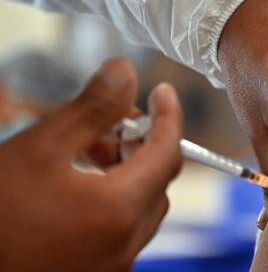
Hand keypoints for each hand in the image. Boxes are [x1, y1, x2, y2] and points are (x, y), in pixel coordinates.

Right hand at [0, 59, 182, 271]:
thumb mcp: (41, 148)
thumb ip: (92, 109)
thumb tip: (125, 73)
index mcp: (120, 210)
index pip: (169, 153)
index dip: (169, 117)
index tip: (163, 93)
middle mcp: (126, 243)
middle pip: (157, 181)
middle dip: (143, 144)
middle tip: (117, 120)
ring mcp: (113, 264)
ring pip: (141, 206)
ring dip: (129, 172)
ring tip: (93, 147)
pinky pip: (124, 229)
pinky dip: (116, 199)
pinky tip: (83, 183)